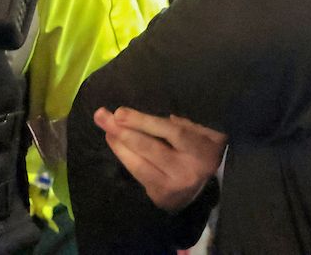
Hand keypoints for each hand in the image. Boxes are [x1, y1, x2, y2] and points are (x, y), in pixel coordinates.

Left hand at [94, 107, 227, 212]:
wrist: (208, 188)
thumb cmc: (205, 150)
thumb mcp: (206, 132)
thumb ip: (184, 123)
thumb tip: (149, 118)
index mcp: (200, 149)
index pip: (171, 132)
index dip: (144, 122)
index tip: (120, 112)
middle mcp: (185, 170)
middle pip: (150, 149)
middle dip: (123, 131)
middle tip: (102, 116)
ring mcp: (171, 186)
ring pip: (139, 165)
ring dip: (118, 146)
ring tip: (105, 128)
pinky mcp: (158, 196)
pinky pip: (138, 175)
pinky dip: (125, 158)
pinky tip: (115, 144)